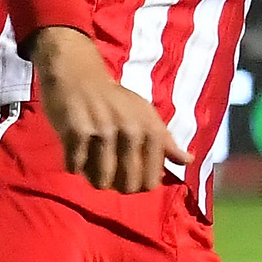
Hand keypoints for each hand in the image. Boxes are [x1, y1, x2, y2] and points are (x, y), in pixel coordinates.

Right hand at [31, 27, 185, 193]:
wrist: (78, 75)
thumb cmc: (115, 99)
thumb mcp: (145, 115)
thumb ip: (165, 141)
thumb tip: (187, 161)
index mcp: (150, 128)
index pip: (150, 181)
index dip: (139, 186)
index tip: (130, 177)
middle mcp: (130, 130)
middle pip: (127, 186)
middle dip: (116, 186)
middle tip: (108, 172)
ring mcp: (102, 131)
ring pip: (101, 181)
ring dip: (94, 178)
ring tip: (91, 163)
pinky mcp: (76, 132)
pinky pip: (75, 168)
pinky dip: (73, 165)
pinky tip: (76, 152)